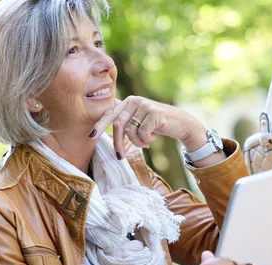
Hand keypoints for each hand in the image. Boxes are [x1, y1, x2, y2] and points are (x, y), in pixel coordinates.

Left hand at [90, 96, 205, 158]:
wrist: (181, 124)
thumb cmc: (156, 125)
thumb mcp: (138, 120)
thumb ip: (125, 120)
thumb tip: (106, 126)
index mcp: (128, 102)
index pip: (110, 114)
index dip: (100, 125)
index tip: (91, 136)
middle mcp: (134, 100)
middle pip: (118, 124)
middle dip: (118, 143)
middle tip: (120, 157)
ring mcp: (145, 105)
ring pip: (130, 131)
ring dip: (138, 142)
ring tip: (147, 142)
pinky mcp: (154, 113)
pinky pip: (142, 133)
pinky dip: (146, 140)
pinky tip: (154, 137)